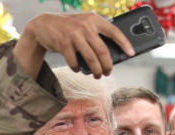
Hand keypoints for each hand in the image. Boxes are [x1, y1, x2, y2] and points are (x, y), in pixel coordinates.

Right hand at [14, 13, 133, 78]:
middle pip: (103, 50)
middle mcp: (85, 25)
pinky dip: (78, 68)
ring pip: (91, 58)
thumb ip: (95, 34)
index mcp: (94, 19)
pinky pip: (75, 61)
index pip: (114, 31)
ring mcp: (74, 34)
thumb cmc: (68, 27)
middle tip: (107, 72)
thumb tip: (110, 55)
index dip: (124, 43)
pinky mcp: (63, 43)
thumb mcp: (83, 25)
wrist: (43, 24)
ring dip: (95, 70)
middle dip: (107, 65)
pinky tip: (78, 69)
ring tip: (96, 75)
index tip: (131, 53)